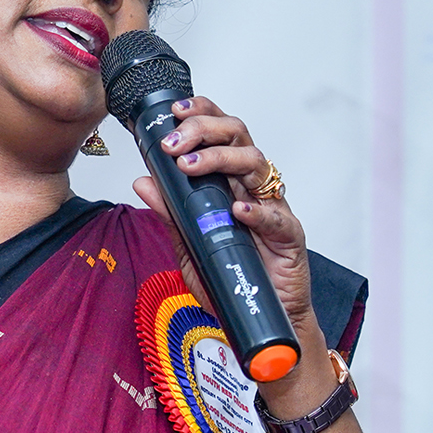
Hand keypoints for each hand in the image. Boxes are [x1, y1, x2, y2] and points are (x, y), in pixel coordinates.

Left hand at [131, 95, 315, 334]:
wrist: (261, 319)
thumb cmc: (230, 278)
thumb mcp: (189, 246)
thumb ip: (170, 214)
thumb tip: (143, 181)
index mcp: (230, 182)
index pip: (220, 134)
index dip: (202, 114)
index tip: (173, 112)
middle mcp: (252, 188)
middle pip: (239, 137)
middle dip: (203, 130)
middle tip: (173, 142)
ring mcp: (273, 208)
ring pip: (256, 164)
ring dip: (220, 159)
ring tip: (188, 168)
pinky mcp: (290, 237)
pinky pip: (277, 216)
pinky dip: (257, 211)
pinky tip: (236, 210)